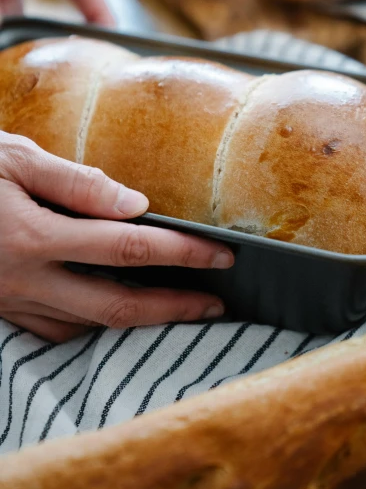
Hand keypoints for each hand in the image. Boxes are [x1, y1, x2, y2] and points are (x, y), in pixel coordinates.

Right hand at [0, 132, 231, 342]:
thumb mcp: (12, 158)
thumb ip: (75, 182)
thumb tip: (135, 205)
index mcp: (34, 237)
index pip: (130, 250)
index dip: (183, 254)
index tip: (222, 254)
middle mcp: (25, 280)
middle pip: (118, 307)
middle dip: (174, 308)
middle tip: (216, 304)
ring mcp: (10, 302)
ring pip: (88, 325)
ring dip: (138, 320)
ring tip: (178, 309)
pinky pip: (54, 329)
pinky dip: (91, 325)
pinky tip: (111, 312)